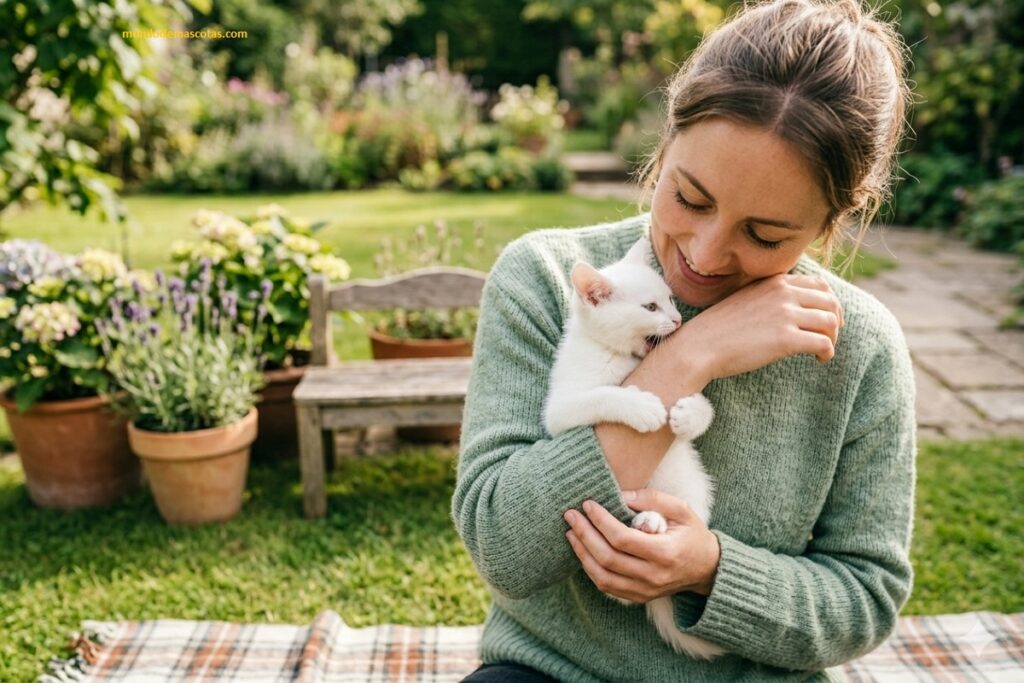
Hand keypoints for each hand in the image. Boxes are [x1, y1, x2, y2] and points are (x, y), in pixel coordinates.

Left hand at [563, 489, 720, 601]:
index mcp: (665, 553)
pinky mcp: (638, 597)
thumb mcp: (682, 510)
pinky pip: (607, 587)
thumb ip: (653, 499)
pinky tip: (582, 550)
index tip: (588, 504)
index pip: (622, 539)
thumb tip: (622, 495)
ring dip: (582, 553)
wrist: (707, 569)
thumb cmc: (693, 535)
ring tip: (571, 532)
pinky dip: (590, 569)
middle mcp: (653, 576)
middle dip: (585, 534)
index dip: (601, 521)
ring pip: (602, 576)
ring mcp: (645, 590)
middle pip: (608, 558)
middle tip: (571, 515)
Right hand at [662, 273, 843, 382]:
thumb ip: (771, 296)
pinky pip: (823, 343)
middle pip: (830, 302)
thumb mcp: (747, 299)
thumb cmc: (719, 328)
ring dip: (832, 339)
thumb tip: (794, 308)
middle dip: (835, 321)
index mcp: (775, 282)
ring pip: (830, 322)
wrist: (699, 346)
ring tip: (822, 351)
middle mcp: (783, 293)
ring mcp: (785, 315)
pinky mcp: (786, 339)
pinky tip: (818, 360)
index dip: (829, 304)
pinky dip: (827, 353)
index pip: (820, 285)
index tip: (825, 319)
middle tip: (829, 337)